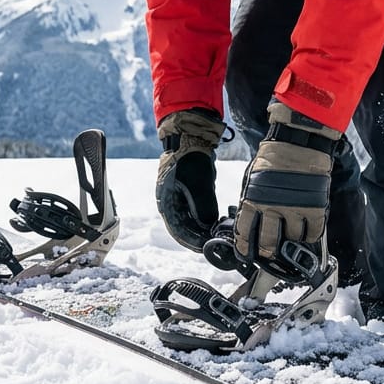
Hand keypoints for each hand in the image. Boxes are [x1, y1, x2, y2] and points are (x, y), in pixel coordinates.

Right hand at [155, 108, 226, 251]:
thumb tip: (208, 226)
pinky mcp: (187, 191)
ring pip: (190, 219)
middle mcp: (170, 202)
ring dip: (202, 227)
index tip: (205, 247)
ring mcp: (178, 196)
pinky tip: (215, 220)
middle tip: (214, 243)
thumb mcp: (199, 184)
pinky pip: (195, 209)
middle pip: (184, 226)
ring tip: (216, 234)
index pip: (177, 230)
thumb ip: (203, 207)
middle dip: (198, 236)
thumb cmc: (189, 158)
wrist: (189, 136)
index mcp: (166, 202)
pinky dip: (204, 216)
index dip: (192, 241)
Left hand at [235, 101, 343, 263]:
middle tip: (270, 254)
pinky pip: (313, 232)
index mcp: (252, 200)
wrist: (297, 141)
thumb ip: (251, 202)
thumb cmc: (273, 158)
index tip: (246, 254)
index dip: (245, 247)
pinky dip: (311, 236)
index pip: (245, 233)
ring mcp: (295, 209)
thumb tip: (249, 222)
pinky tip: (308, 232)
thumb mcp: (253, 180)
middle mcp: (272, 208)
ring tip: (291, 237)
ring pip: (292, 239)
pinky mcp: (314, 207)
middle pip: (268, 243)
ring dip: (291, 241)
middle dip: (268, 252)